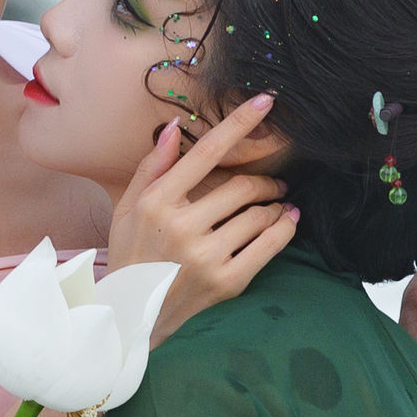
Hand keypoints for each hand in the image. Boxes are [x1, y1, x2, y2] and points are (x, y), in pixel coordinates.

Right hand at [106, 97, 297, 340]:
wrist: (131, 315)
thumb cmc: (130, 255)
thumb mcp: (128, 207)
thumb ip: (153, 166)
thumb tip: (177, 128)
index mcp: (157, 202)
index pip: (206, 152)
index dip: (240, 123)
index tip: (267, 101)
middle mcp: (182, 227)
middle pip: (242, 186)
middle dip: (264, 180)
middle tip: (274, 182)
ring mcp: (206, 256)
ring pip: (259, 215)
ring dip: (275, 204)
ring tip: (277, 204)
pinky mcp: (227, 282)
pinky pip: (269, 246)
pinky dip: (285, 228)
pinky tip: (287, 220)